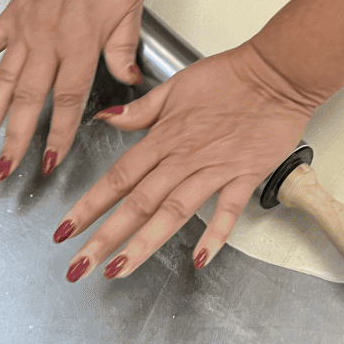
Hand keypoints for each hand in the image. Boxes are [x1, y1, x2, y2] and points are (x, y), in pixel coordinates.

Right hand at [0, 0, 144, 179]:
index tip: (50, 160)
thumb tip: (129, 82)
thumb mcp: (131, 10)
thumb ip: (124, 50)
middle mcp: (49, 41)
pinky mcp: (12, 16)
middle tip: (4, 170)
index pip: (68, 99)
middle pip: (30, 99)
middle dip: (16, 138)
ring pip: (3, 81)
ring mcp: (25, 29)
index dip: (59, 133)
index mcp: (81, 44)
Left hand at [53, 41, 317, 281]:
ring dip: (144, 242)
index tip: (65, 230)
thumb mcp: (178, 85)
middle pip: (138, 202)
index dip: (90, 204)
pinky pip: (228, 210)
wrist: (277, 73)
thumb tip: (106, 118)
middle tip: (78, 267)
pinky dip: (215, 234)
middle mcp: (185, 157)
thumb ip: (141, 109)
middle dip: (105, 236)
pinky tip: (200, 259)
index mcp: (165, 136)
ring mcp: (215, 168)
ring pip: (174, 210)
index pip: (119, 176)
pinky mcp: (245, 174)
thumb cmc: (231, 76)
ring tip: (118, 270)